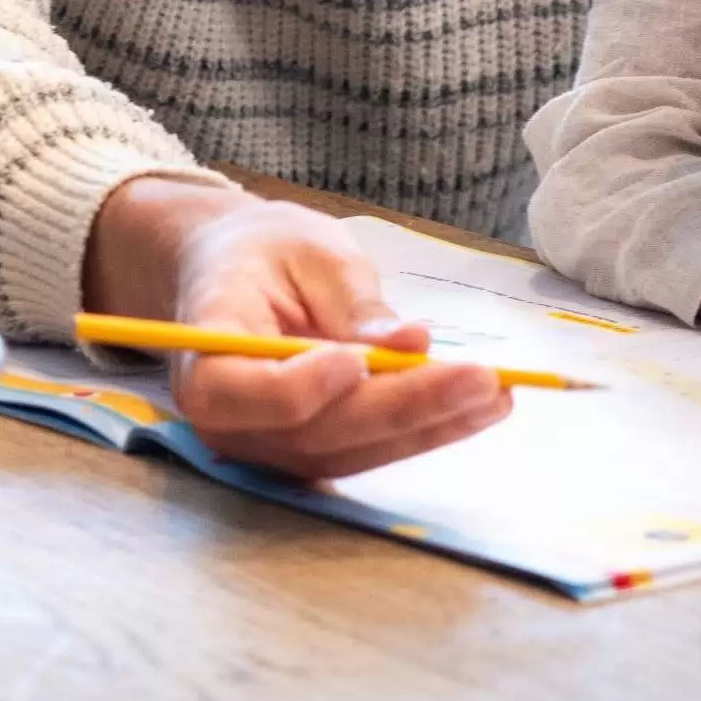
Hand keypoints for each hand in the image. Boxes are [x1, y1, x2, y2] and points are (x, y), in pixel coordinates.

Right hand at [87, 183, 510, 480]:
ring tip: (496, 393)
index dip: (302, 387)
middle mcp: (229, 418)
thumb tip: (408, 344)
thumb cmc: (263, 250)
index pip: (246, 391)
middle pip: (318, 430)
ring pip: (352, 449)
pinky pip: (369, 449)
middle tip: (480, 379)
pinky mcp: (309, 451)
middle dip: (404, 406)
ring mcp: (269, 445)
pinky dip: (426, 429)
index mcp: (205, 354)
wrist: (233, 272)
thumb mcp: (307, 249)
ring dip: (430, 425)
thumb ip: (351, 302)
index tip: (358, 359)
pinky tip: (480, 406)